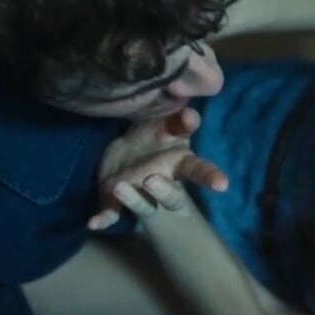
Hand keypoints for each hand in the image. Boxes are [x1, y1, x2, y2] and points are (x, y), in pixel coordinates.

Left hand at [88, 108, 228, 230]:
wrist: (128, 153)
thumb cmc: (155, 133)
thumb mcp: (166, 119)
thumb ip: (177, 114)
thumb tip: (183, 91)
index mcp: (179, 161)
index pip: (198, 169)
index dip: (210, 178)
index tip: (221, 185)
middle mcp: (163, 182)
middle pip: (173, 197)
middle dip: (165, 192)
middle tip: (151, 180)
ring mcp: (141, 195)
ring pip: (143, 206)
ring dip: (133, 199)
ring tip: (119, 187)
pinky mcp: (117, 201)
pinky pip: (111, 213)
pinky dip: (103, 218)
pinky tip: (93, 224)